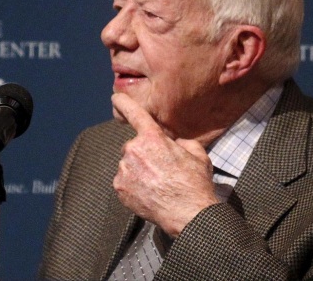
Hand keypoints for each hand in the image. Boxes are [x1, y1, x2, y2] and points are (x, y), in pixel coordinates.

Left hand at [112, 92, 219, 237]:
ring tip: (157, 183)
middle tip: (161, 167)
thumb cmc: (194, 183)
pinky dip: (133, 184)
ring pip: (128, 164)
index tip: (116, 98)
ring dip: (138, 169)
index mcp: (152, 138)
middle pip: (134, 145)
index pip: (134, 113)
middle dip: (144, 153)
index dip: (124, 103)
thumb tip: (175, 143)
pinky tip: (150, 192)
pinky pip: (124, 180)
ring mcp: (124, 171)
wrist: (188, 213)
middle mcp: (134, 151)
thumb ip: (181, 142)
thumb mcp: (196, 153)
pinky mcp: (120, 189)